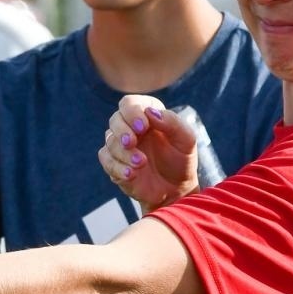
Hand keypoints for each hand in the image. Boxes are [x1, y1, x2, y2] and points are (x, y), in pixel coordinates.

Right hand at [98, 96, 198, 210]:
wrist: (176, 189)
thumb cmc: (181, 160)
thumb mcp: (186, 140)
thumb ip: (173, 122)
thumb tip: (150, 112)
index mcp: (147, 115)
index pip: (129, 103)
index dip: (132, 112)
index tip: (143, 127)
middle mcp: (130, 128)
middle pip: (115, 119)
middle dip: (122, 131)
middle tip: (132, 142)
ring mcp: (120, 146)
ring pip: (110, 141)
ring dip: (123, 153)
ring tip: (141, 163)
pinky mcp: (114, 163)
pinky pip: (106, 160)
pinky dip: (117, 167)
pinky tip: (131, 174)